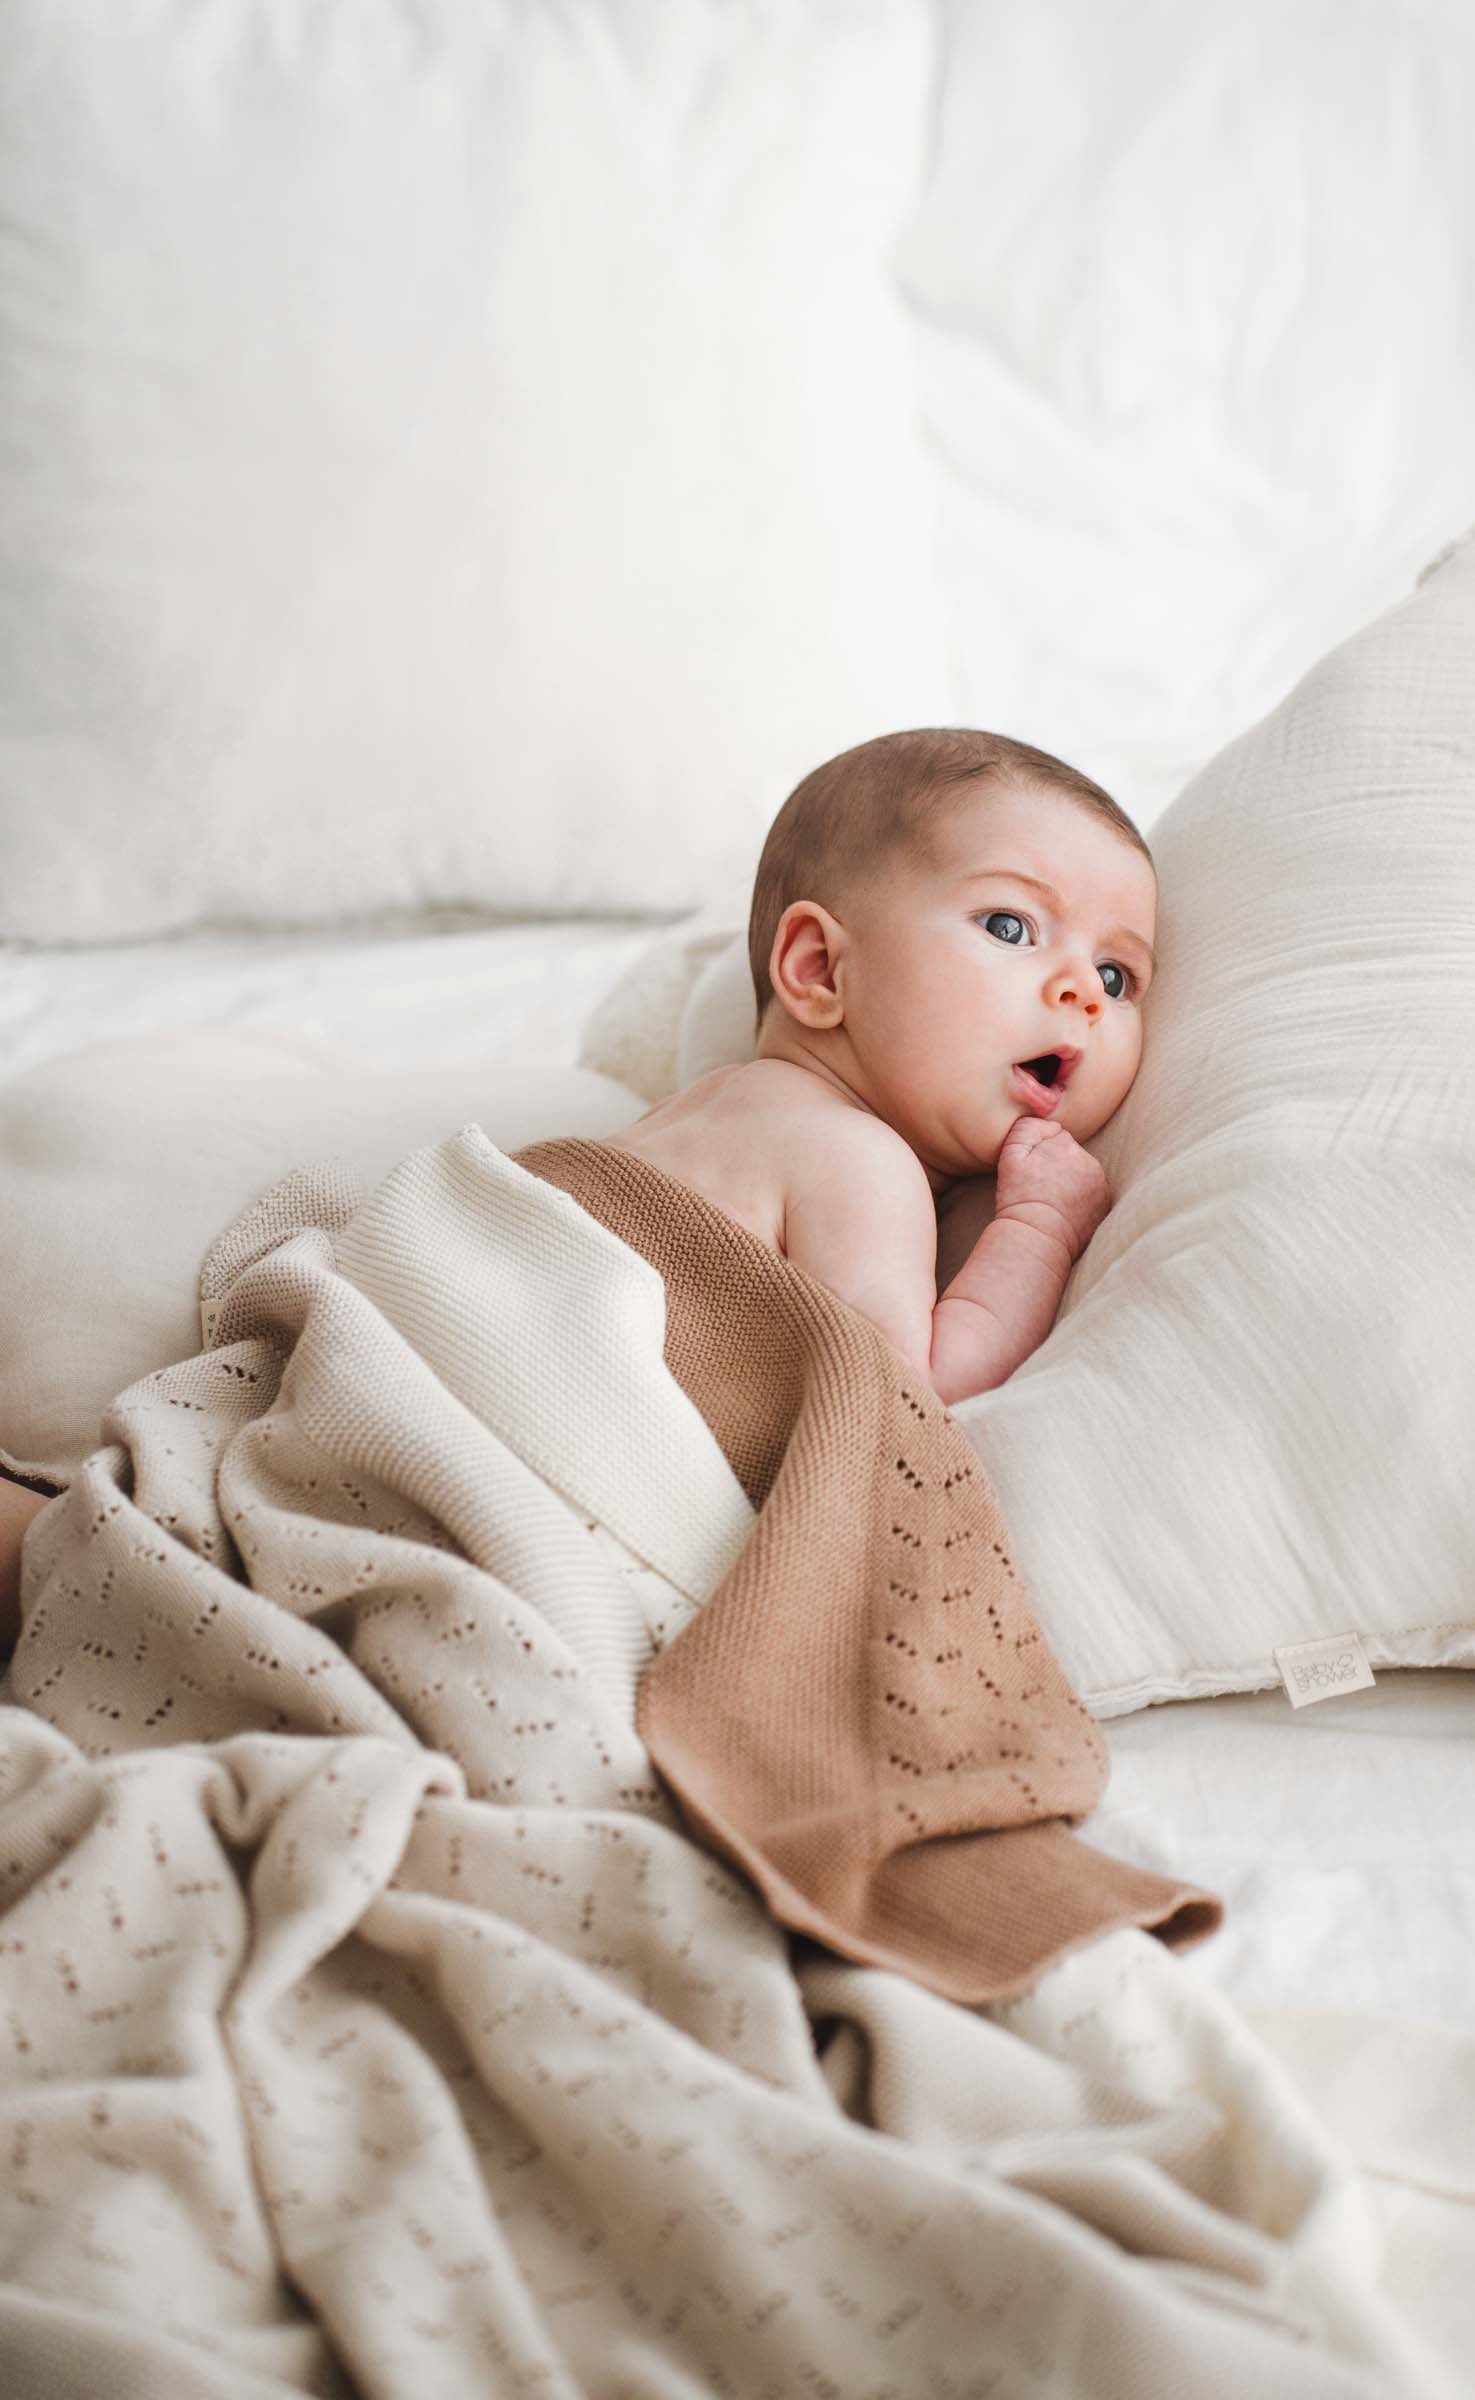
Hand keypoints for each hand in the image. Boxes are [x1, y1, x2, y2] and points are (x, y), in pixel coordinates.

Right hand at [993, 1117, 1110, 1264]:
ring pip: (1084, 1174)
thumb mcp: (1011, 1156)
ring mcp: (1101, 1184)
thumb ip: (1028, 1128)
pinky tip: (1066, 1211)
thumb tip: (1048, 1123)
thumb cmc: (1019, 1199)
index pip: (1057, 1138)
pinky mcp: (1105, 1205)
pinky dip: (1083, 1199)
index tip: (1031, 1171)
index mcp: (1067, 1146)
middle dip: (1059, 1166)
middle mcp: (1090, 1161)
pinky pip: (1094, 1193)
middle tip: (1040, 1187)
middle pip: (1072, 1156)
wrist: (1037, 1237)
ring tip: (1053, 1201)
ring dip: (1072, 1182)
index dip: (1041, 1154)